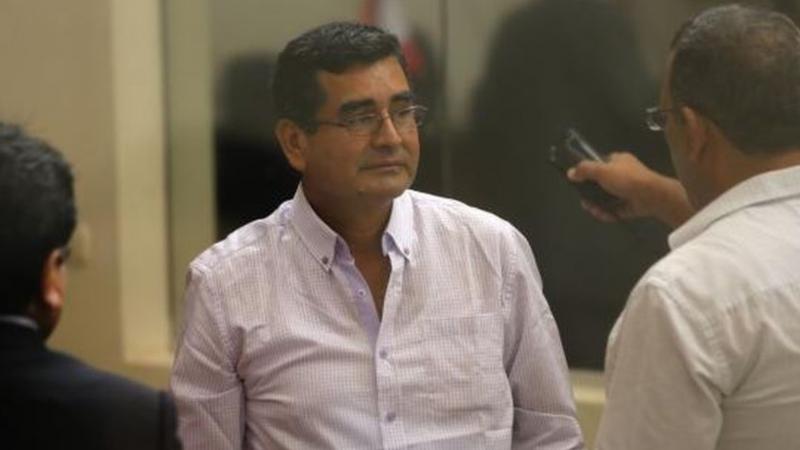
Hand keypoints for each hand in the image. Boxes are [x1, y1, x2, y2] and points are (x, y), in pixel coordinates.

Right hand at [567, 152, 693, 227]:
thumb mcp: (602, 170)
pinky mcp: (631, 205)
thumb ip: (585, 170)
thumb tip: (570, 173)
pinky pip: (615, 209)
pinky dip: (607, 213)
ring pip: (607, 198)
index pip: (600, 164)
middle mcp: (623, 174)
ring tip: (592, 210)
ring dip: (597, 205)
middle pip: (601, 184)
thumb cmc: (626, 178)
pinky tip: (601, 215)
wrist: (651, 196)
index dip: (589, 172)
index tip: (579, 182)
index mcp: (618, 161)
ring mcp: (627, 191)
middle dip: (590, 193)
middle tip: (584, 200)